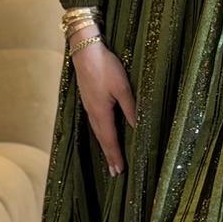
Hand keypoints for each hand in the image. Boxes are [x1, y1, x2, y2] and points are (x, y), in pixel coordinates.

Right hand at [69, 32, 137, 176]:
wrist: (85, 49)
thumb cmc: (105, 67)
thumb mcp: (123, 87)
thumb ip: (131, 108)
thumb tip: (138, 127)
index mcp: (101, 112)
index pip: (109, 140)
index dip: (115, 156)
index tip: (119, 171)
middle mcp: (92, 112)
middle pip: (101, 138)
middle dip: (109, 155)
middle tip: (115, 171)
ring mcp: (88, 105)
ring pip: (97, 131)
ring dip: (104, 145)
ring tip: (109, 157)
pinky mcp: (88, 98)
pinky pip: (95, 122)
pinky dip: (100, 133)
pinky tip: (103, 132)